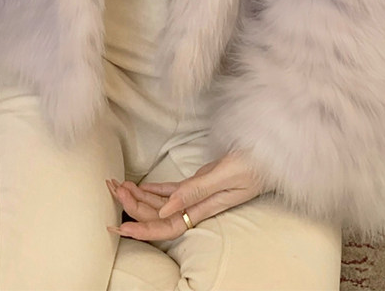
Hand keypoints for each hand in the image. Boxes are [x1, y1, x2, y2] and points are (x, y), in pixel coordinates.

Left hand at [106, 151, 267, 240]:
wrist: (273, 153)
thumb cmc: (255, 163)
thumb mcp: (227, 174)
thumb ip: (198, 191)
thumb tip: (168, 208)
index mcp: (204, 207)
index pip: (167, 226)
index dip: (143, 230)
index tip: (119, 228)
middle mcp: (198, 205)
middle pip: (159, 214)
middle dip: (133, 206)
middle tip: (111, 189)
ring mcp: (199, 194)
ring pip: (163, 202)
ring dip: (139, 196)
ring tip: (117, 184)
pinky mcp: (202, 181)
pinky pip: (173, 190)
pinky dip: (154, 189)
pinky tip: (140, 186)